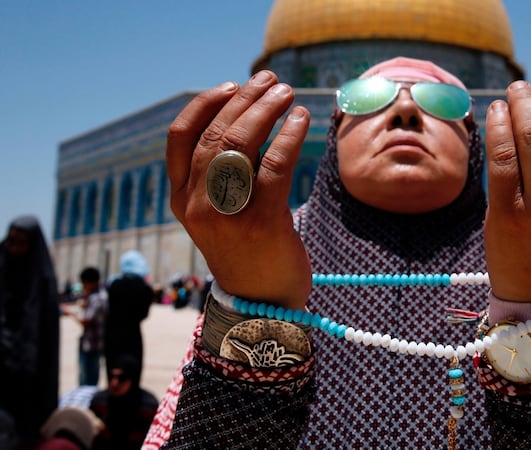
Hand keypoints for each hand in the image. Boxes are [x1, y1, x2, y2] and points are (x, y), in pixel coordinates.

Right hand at [166, 71, 311, 308]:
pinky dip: (290, 135)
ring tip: (288, 93)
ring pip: (241, 144)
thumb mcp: (220, 214)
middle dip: (246, 100)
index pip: (180, 139)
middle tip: (273, 81)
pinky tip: (302, 119)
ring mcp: (227, 213)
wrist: (261, 305)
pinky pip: (276, 165)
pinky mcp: (262, 221)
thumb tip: (249, 119)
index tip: (232, 86)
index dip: (204, 105)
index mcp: (180, 199)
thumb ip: (224, 174)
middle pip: (215, 135)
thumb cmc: (246, 251)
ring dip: (267, 110)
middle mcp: (196, 204)